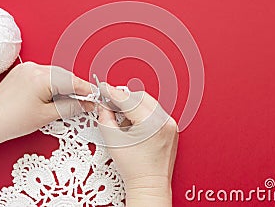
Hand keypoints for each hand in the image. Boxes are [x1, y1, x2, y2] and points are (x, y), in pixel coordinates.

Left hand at [0, 62, 92, 145]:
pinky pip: (44, 74)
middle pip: (65, 76)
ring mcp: (27, 68)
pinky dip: (53, 83)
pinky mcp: (22, 71)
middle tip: (86, 102)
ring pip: (55, 74)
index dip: (86, 90)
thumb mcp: (46, 116)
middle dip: (76, 88)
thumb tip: (86, 104)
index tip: (95, 98)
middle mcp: (34, 68)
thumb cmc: (12, 121)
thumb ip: (70, 107)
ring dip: (65, 86)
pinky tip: (56, 95)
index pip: (72, 81)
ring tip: (71, 101)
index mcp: (41, 77)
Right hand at [97, 83, 177, 206]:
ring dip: (133, 106)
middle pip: (140, 97)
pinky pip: (154, 112)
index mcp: (152, 123)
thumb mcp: (113, 141)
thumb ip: (105, 118)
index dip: (113, 93)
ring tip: (122, 120)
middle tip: (110, 102)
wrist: (150, 186)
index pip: (129, 100)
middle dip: (124, 98)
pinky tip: (133, 125)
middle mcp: (164, 121)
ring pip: (148, 103)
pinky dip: (142, 114)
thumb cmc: (135, 170)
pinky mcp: (170, 128)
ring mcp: (170, 124)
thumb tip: (104, 106)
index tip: (103, 88)